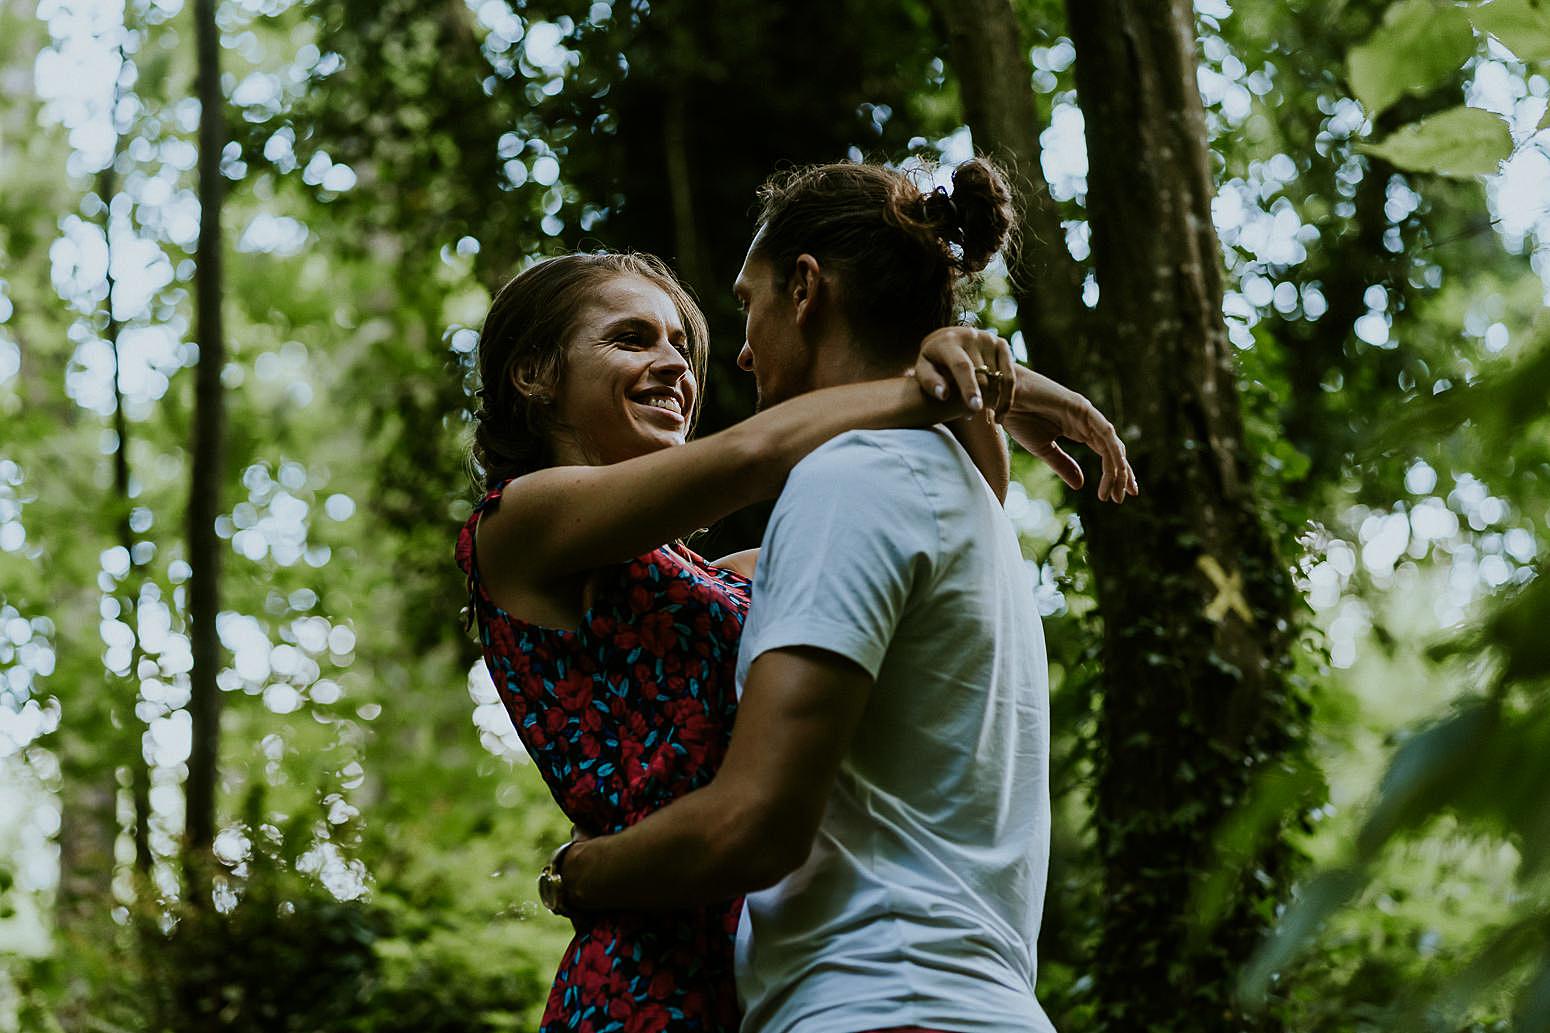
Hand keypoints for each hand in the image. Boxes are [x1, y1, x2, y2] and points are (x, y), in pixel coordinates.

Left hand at [911, 327, 1015, 418]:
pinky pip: (1009, 376)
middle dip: (979, 399)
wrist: (949, 339)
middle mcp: (970, 336)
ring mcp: (988, 339)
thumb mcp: (924, 369)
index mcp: (948, 342)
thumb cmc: (933, 361)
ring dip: (993, 400)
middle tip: (969, 416)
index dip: (969, 387)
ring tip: (983, 414)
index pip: (962, 366)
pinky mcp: (1001, 344)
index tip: (975, 407)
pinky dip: (1006, 397)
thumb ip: (929, 382)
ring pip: (997, 379)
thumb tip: (944, 395)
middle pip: (982, 376)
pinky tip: (1000, 414)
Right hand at [1005, 368, 1138, 503]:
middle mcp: (1087, 422)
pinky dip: (1112, 450)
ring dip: (1118, 468)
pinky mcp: (1082, 407)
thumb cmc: (1019, 418)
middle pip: (1114, 450)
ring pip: (1112, 444)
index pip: (1105, 454)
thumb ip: (1063, 465)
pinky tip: (1117, 468)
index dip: (1114, 474)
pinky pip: (1104, 432)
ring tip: (1117, 491)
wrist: (1004, 397)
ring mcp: (1087, 414)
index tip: (1115, 497)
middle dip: (1122, 474)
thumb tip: (1080, 485)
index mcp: (1079, 430)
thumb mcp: (1043, 449)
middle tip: (1123, 498)